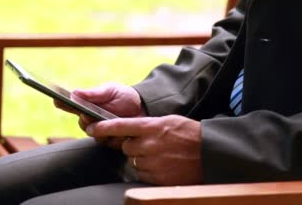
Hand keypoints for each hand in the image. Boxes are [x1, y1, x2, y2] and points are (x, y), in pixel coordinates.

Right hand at [54, 82, 145, 148]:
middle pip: (82, 123)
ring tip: (107, 120)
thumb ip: (94, 93)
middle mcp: (91, 121)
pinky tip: (121, 131)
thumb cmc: (124, 96)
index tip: (56, 99)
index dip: (62, 103)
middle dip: (85, 119)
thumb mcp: (110, 90)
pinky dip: (114, 135)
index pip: (70, 105)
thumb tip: (75, 93)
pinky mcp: (113, 142)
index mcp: (87, 106)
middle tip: (86, 114)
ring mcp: (101, 132)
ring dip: (100, 128)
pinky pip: (110, 141)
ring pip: (95, 134)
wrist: (144, 108)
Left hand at [86, 115, 202, 185]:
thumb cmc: (190, 134)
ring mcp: (153, 163)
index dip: (103, 127)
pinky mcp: (157, 178)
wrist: (210, 153)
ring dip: (142, 159)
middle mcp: (150, 145)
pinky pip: (143, 174)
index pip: (120, 126)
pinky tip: (164, 165)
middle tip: (149, 144)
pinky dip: (149, 171)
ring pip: (134, 161)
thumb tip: (132, 131)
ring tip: (161, 155)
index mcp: (152, 127)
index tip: (91, 128)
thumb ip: (149, 126)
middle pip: (126, 146)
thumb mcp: (169, 121)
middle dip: (133, 146)